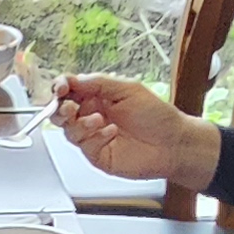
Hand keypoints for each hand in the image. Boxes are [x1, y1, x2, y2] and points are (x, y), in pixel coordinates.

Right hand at [51, 74, 220, 186]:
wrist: (173, 144)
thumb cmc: (158, 117)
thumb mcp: (128, 89)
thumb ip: (99, 83)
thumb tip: (74, 79)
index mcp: (98, 97)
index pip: (69, 90)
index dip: (60, 88)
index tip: (60, 88)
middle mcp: (92, 115)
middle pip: (61, 111)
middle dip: (60, 108)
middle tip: (69, 106)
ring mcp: (93, 136)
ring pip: (68, 129)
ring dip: (79, 123)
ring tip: (98, 120)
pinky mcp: (97, 154)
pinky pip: (84, 145)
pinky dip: (94, 137)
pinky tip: (111, 132)